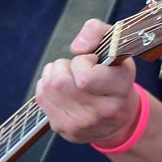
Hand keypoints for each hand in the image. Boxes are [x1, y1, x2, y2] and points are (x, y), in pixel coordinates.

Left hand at [34, 18, 140, 145]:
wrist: (120, 120)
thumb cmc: (116, 76)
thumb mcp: (116, 47)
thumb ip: (97, 32)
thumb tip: (76, 47)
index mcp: (120, 90)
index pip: (85, 77)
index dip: (82, 62)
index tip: (92, 61)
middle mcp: (102, 112)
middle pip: (60, 82)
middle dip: (63, 66)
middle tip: (76, 67)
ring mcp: (81, 124)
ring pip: (48, 88)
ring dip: (53, 74)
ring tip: (67, 75)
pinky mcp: (63, 129)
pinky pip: (41, 98)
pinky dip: (46, 86)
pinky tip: (61, 88)